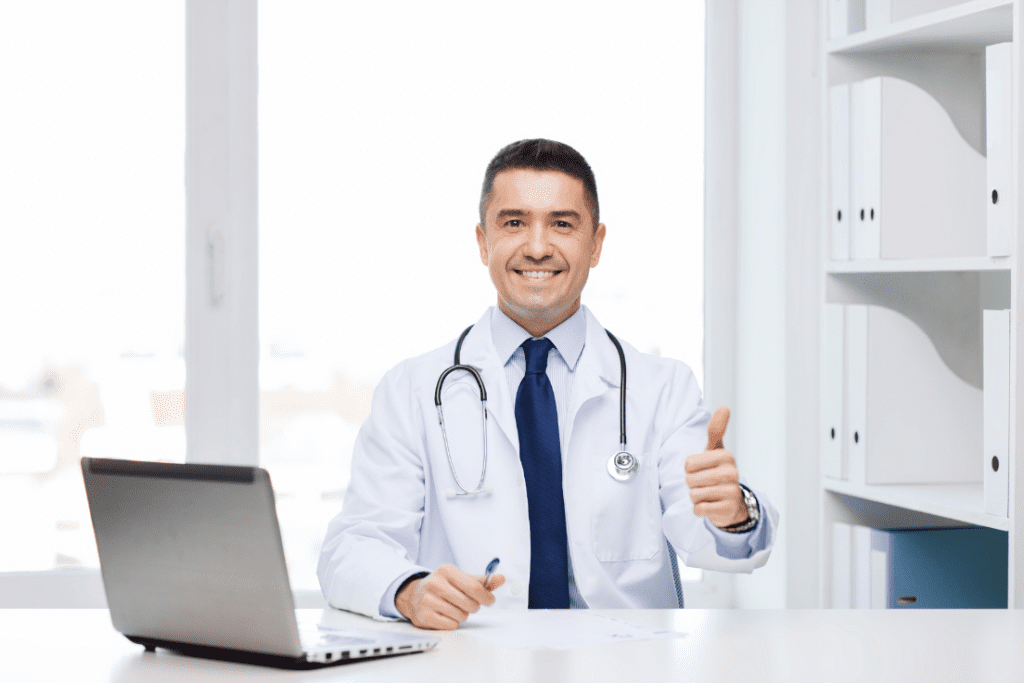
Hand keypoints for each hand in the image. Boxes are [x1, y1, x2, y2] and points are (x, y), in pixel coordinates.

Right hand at [395, 564, 505, 629]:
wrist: (413, 594)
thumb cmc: (442, 586)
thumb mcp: (460, 578)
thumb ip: (481, 580)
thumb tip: (501, 578)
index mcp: (446, 571)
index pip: (473, 587)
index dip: (486, 596)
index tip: (490, 600)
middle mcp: (435, 584)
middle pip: (469, 603)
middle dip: (473, 606)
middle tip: (468, 604)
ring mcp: (428, 600)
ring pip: (462, 616)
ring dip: (462, 615)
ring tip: (454, 608)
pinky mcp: (424, 616)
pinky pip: (451, 625)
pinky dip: (452, 623)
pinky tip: (445, 615)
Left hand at [685, 406, 746, 528]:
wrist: (732, 503)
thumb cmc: (718, 472)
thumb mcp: (716, 451)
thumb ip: (716, 430)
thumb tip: (724, 407)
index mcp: (726, 456)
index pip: (688, 464)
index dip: (690, 469)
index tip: (703, 470)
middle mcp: (731, 473)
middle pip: (690, 480)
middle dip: (693, 484)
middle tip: (706, 484)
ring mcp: (731, 492)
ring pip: (694, 495)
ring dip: (696, 497)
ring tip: (708, 494)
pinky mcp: (727, 510)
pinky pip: (699, 509)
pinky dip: (700, 509)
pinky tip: (710, 506)